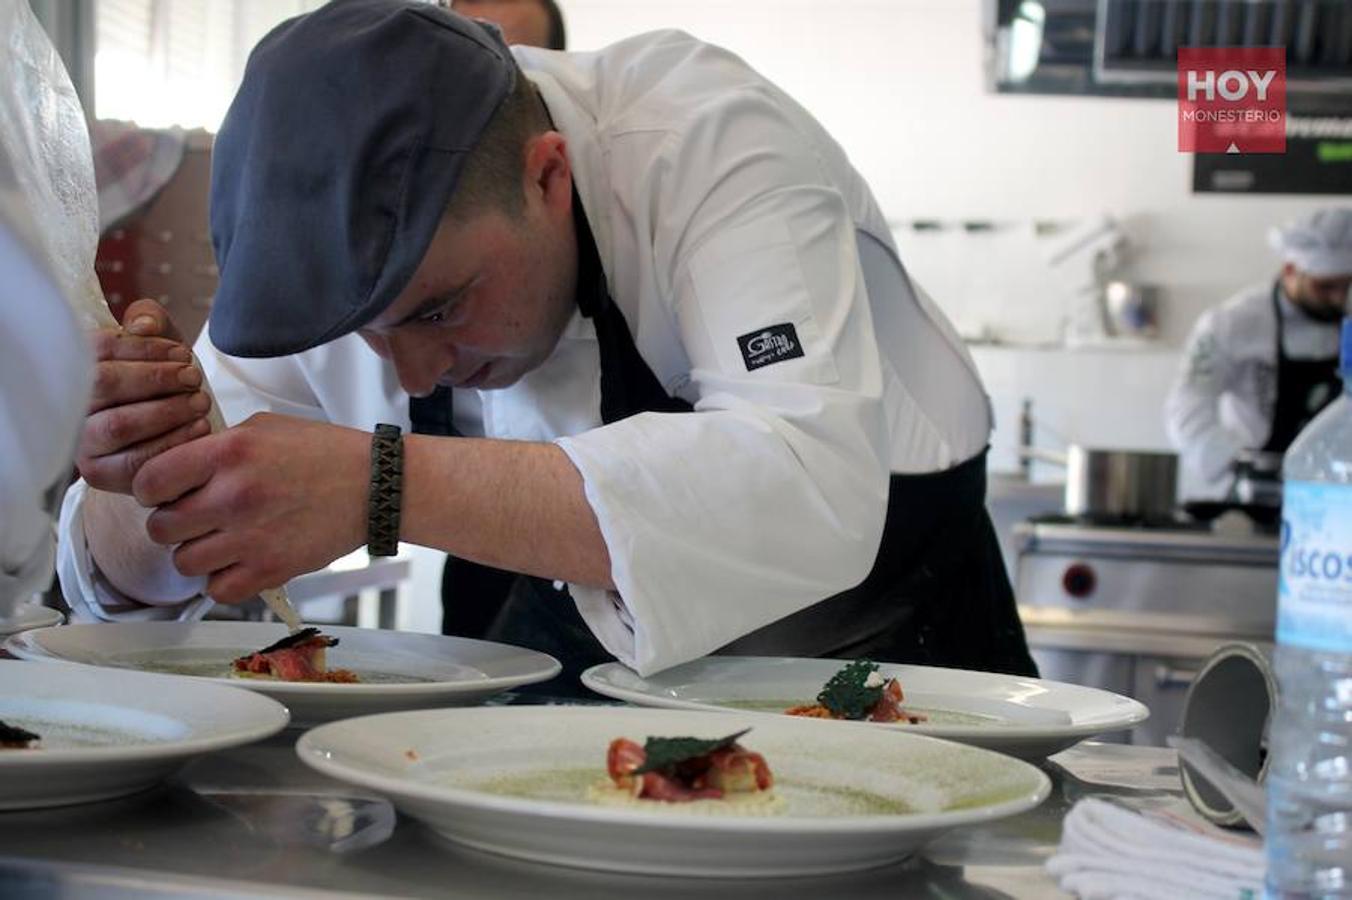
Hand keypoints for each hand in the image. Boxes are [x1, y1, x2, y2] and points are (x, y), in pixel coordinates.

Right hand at [76, 298, 211, 493]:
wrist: (177, 429)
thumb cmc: (164, 382)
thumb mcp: (159, 343)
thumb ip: (150, 321)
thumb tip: (142, 326)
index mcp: (76, 369)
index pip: (96, 350)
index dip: (143, 348)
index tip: (181, 353)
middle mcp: (70, 406)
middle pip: (104, 384)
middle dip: (156, 378)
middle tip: (193, 377)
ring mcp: (82, 443)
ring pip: (119, 424)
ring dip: (167, 410)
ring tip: (200, 402)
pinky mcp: (101, 474)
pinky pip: (135, 462)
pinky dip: (173, 442)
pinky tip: (200, 428)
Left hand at [132, 413, 370, 602]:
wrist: (375, 486)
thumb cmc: (325, 454)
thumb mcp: (264, 427)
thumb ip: (216, 446)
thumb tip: (178, 467)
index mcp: (228, 453)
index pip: (148, 482)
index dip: (150, 489)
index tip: (164, 492)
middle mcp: (233, 496)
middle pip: (160, 528)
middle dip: (172, 523)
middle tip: (195, 517)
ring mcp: (250, 538)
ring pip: (184, 563)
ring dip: (197, 553)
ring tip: (220, 540)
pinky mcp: (271, 570)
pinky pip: (218, 590)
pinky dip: (223, 580)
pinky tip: (239, 561)